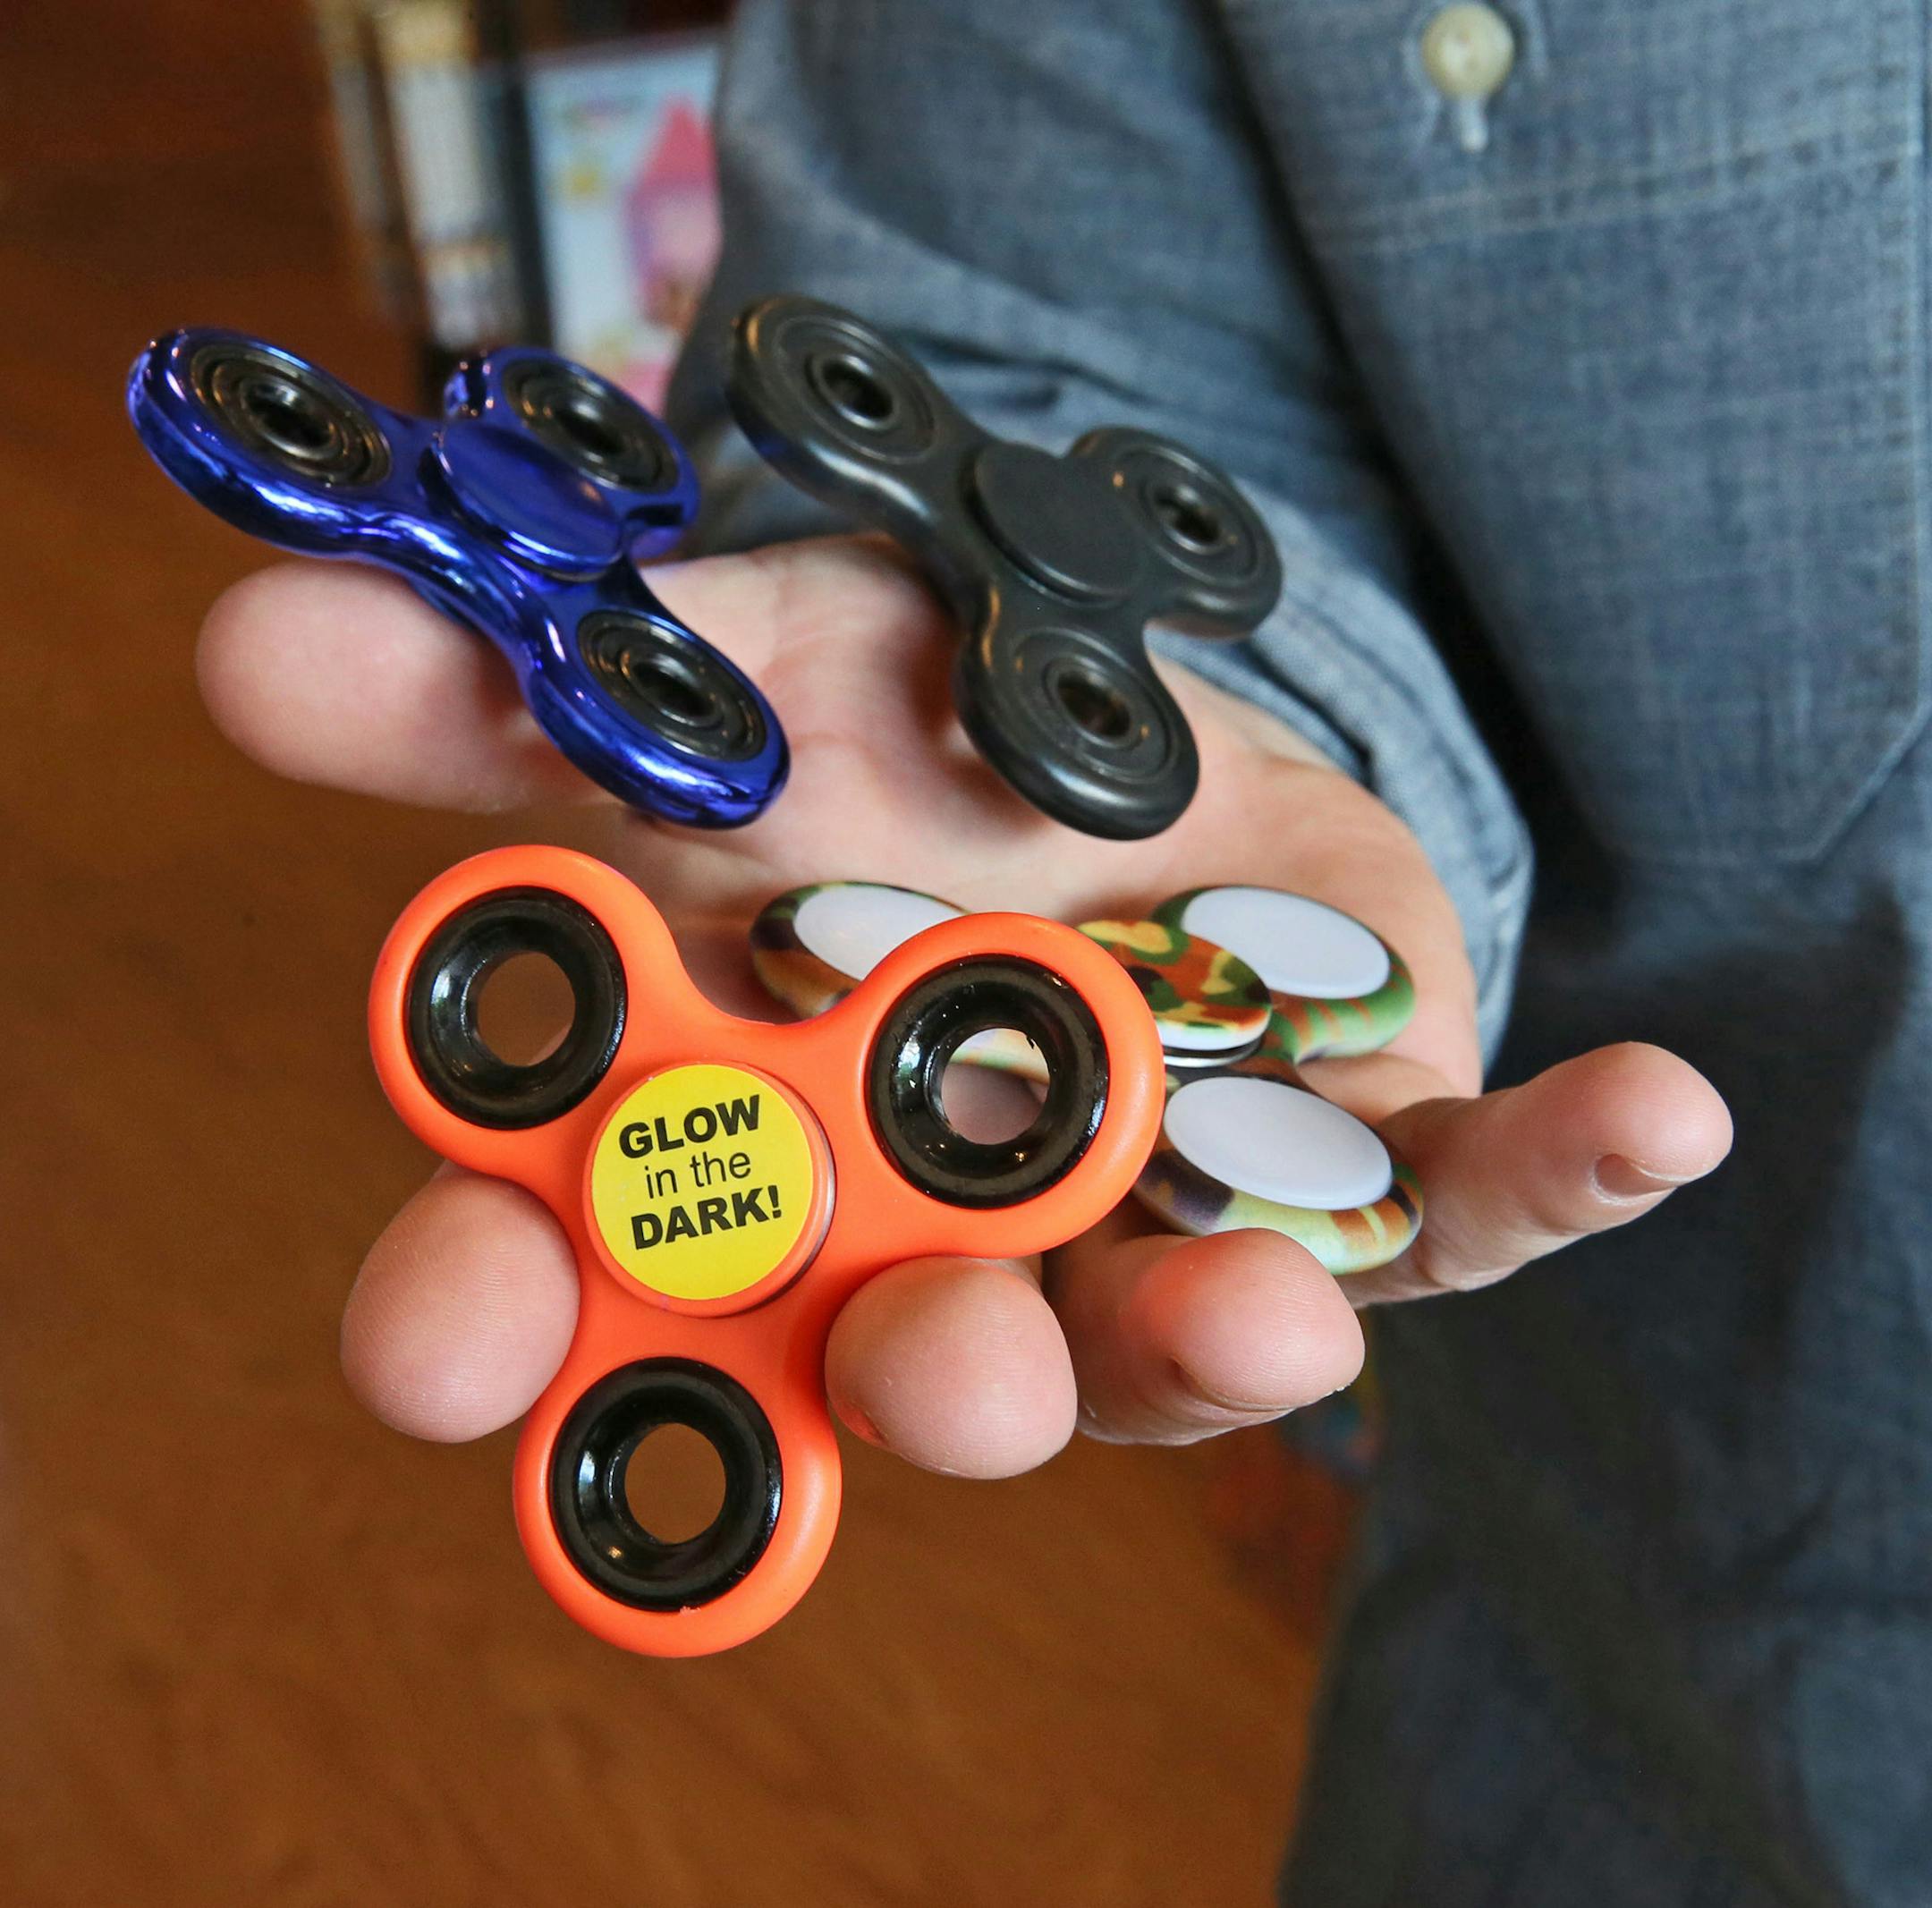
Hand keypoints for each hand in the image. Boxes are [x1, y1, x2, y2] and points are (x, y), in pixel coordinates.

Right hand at [198, 537, 1732, 1469]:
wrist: (1117, 721)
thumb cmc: (888, 733)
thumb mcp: (711, 676)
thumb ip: (501, 692)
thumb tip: (252, 636)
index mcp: (745, 1134)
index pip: (590, 1273)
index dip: (499, 1317)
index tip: (437, 1341)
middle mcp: (935, 1220)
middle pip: (906, 1352)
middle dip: (923, 1376)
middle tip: (947, 1373)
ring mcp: (1149, 1212)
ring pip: (1171, 1335)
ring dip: (1217, 1341)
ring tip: (1274, 1319)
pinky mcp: (1347, 1167)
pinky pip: (1455, 1206)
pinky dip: (1548, 1175)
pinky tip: (1645, 1118)